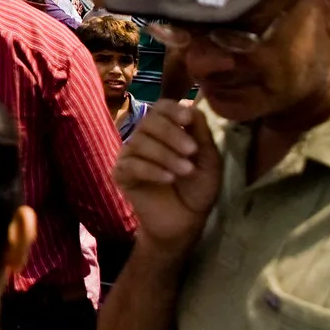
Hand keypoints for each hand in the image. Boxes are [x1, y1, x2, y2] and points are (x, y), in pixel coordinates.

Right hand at [113, 99, 221, 252]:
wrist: (185, 223)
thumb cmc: (198, 189)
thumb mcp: (208, 161)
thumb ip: (201, 134)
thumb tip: (192, 107)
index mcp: (165, 130)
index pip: (161, 107)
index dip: (172, 109)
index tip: (187, 119)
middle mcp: (144, 137)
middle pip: (149, 121)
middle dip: (172, 134)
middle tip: (191, 151)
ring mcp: (130, 155)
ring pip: (140, 142)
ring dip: (166, 155)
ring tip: (186, 171)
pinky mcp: (121, 174)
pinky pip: (132, 164)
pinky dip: (151, 169)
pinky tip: (168, 179)